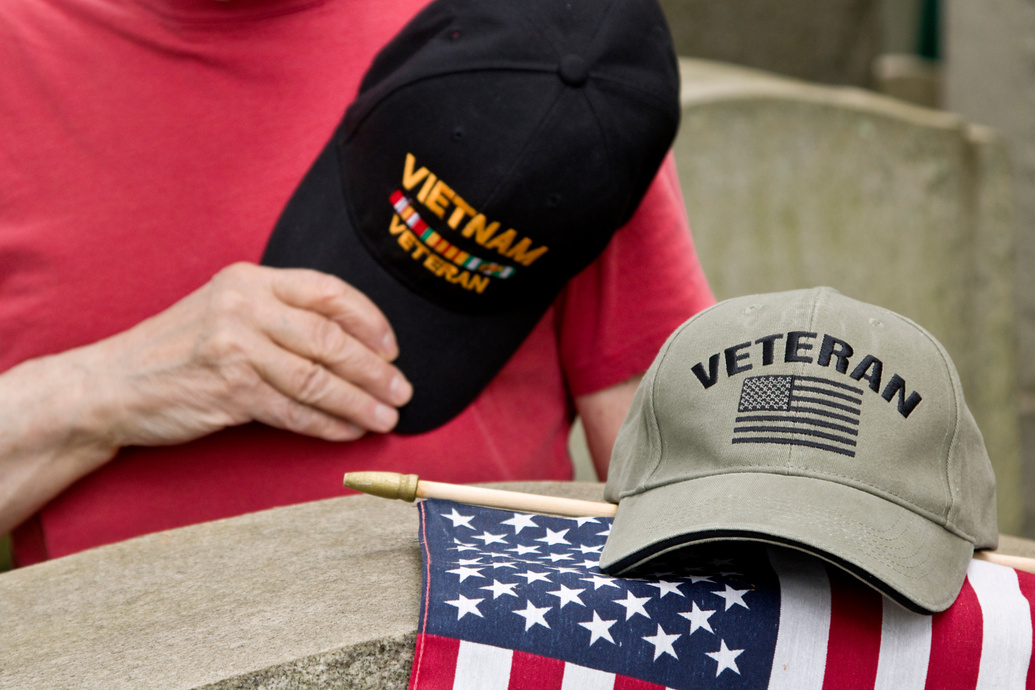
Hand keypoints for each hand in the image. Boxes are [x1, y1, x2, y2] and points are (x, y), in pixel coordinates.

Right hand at [0, 263, 412, 534]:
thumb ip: (281, 316)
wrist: (112, 384)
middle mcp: (244, 305)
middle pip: (330, 338)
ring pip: (317, 379)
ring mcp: (235, 347)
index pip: (328, 292)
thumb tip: (354, 345)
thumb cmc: (179, 350)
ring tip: (386, 417)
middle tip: (402, 391)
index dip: (370, 321)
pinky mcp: (228, 389)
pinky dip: (326, 425)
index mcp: (251, 279)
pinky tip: (347, 431)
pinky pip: (293, 411)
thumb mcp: (227, 311)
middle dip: (374, 370)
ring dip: (359, 402)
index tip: (393, 349)